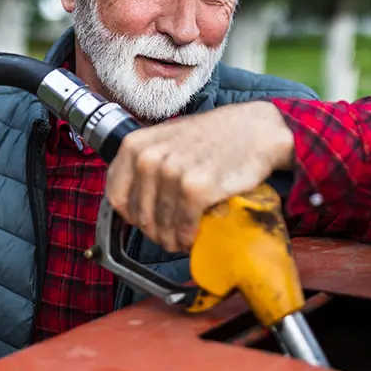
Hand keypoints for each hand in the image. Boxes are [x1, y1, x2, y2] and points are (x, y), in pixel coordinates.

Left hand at [105, 101, 294, 252]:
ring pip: (161, 226)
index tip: (144, 222)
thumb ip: (145, 161)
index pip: (116, 195)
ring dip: (171, 240)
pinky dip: (188, 239)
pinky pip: (183, 227)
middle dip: (154, 232)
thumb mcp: (167, 138)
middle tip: (168, 236)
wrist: (254, 131)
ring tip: (181, 240)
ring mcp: (172, 173)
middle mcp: (149, 158)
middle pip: (140, 216)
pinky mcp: (196, 189)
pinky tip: (193, 238)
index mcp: (135, 145)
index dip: (130, 216)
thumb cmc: (213, 136)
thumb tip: (132, 198)